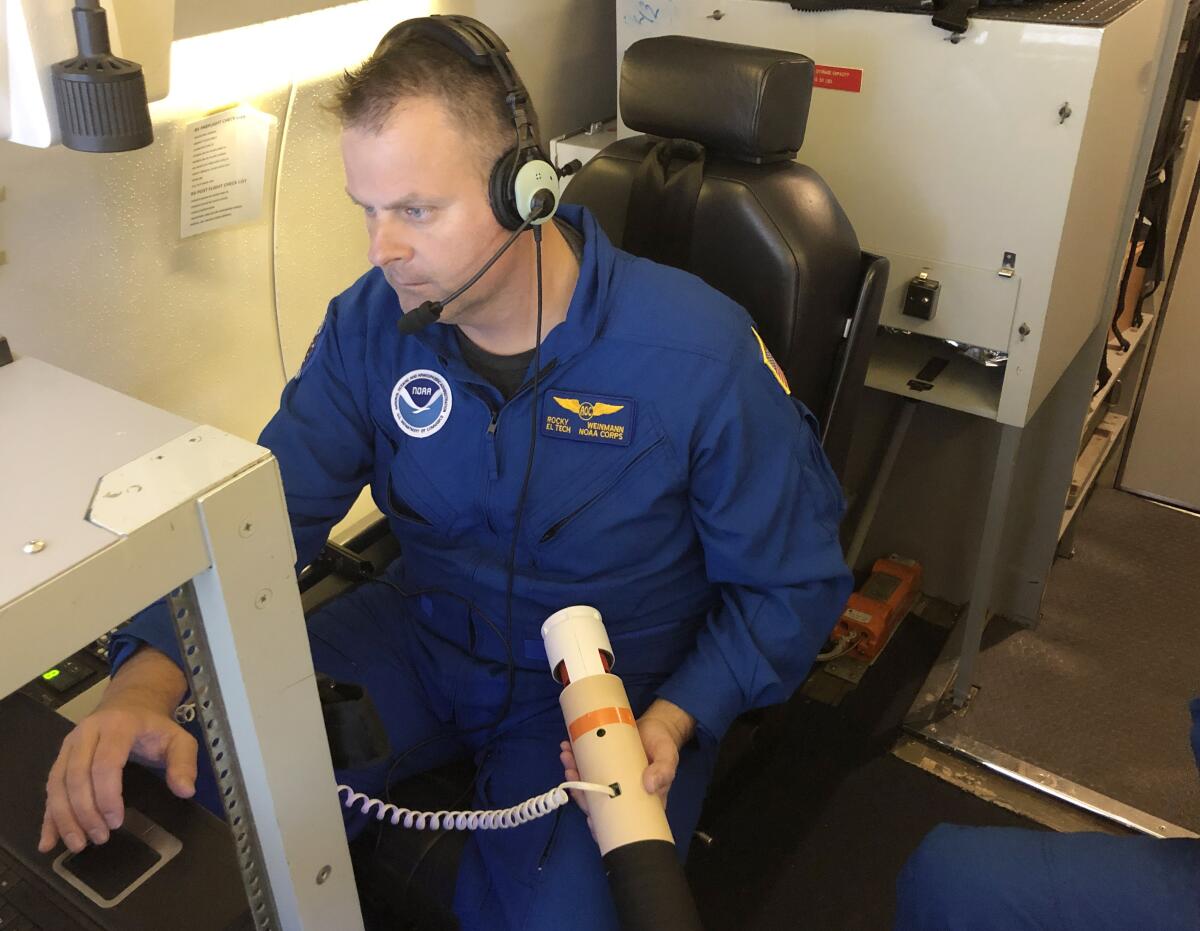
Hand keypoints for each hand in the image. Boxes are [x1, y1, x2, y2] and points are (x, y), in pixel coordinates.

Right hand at [40, 647, 193, 854]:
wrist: (131, 703)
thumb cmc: (154, 726)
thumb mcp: (178, 738)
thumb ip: (184, 763)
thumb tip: (185, 791)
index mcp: (117, 725)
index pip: (105, 764)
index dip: (107, 796)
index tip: (117, 822)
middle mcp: (86, 733)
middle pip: (76, 776)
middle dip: (85, 812)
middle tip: (101, 838)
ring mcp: (69, 745)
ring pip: (57, 784)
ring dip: (64, 818)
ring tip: (79, 845)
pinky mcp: (60, 758)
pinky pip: (50, 789)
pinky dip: (48, 817)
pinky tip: (48, 842)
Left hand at [559, 699, 694, 835]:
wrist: (656, 725)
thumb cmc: (663, 745)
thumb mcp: (668, 757)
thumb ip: (663, 772)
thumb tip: (649, 786)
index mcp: (638, 802)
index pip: (618, 822)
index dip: (602, 825)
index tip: (590, 819)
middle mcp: (620, 794)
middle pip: (596, 803)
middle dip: (580, 792)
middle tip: (571, 773)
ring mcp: (609, 779)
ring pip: (587, 785)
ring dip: (573, 773)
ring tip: (567, 756)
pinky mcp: (603, 764)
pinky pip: (586, 767)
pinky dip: (575, 759)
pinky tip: (568, 748)